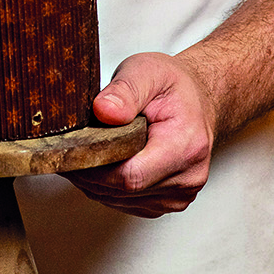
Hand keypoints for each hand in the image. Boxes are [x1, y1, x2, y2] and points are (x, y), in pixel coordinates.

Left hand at [69, 51, 216, 217]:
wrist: (198, 99)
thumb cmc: (174, 87)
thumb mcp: (147, 71)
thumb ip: (125, 90)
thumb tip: (104, 111)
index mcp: (186, 146)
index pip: (130, 176)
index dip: (95, 165)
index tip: (75, 146)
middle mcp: (188, 177)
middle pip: (122, 190)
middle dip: (91, 170)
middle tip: (75, 144)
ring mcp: (180, 194)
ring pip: (119, 199)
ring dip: (97, 180)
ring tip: (92, 149)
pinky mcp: (169, 201)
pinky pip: (126, 202)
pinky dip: (109, 186)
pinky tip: (108, 162)